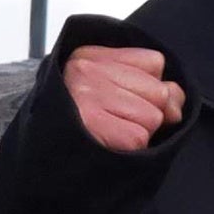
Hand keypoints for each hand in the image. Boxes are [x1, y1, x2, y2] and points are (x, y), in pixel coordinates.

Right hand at [62, 44, 187, 154]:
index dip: (149, 88)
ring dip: (137, 132)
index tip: (124, 100)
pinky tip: (109, 144)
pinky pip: (139, 138)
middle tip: (115, 121)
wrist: (37, 157)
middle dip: (146, 113)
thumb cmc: (81, 123)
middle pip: (159, 92)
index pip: (154, 63)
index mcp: (91, 56)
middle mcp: (86, 70)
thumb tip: (175, 108)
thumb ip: (152, 89)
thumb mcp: (113, 92)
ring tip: (110, 132)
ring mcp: (87, 94)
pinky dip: (129, 148)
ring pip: (152, 117)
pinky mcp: (91, 122)